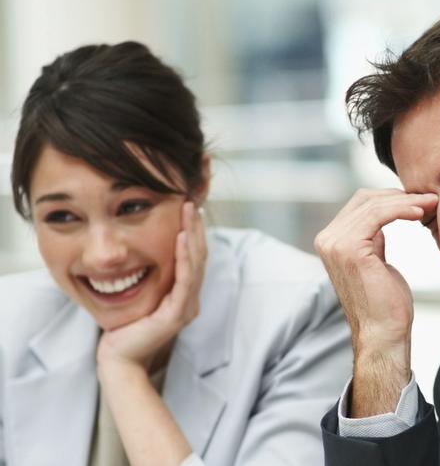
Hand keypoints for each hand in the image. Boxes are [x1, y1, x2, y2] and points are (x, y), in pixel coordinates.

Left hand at [96, 201, 206, 372]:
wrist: (119, 358)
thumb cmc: (126, 328)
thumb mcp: (141, 296)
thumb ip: (150, 279)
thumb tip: (142, 253)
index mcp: (184, 295)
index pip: (193, 258)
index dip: (193, 233)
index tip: (186, 209)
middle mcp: (191, 299)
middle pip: (199, 256)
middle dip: (195, 227)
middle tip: (190, 201)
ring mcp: (187, 307)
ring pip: (196, 264)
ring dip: (193, 235)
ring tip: (189, 212)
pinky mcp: (178, 314)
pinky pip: (184, 280)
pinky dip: (184, 256)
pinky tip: (181, 238)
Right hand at [314, 188, 436, 415]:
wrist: (383, 333)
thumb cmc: (384, 303)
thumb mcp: (375, 260)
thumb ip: (372, 237)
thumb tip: (382, 217)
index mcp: (330, 241)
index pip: (359, 205)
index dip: (390, 198)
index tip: (419, 200)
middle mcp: (327, 240)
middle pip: (364, 199)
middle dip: (400, 195)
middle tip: (428, 198)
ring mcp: (335, 243)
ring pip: (373, 205)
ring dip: (406, 201)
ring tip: (430, 204)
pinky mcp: (350, 248)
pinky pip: (377, 215)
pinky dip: (400, 209)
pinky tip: (418, 212)